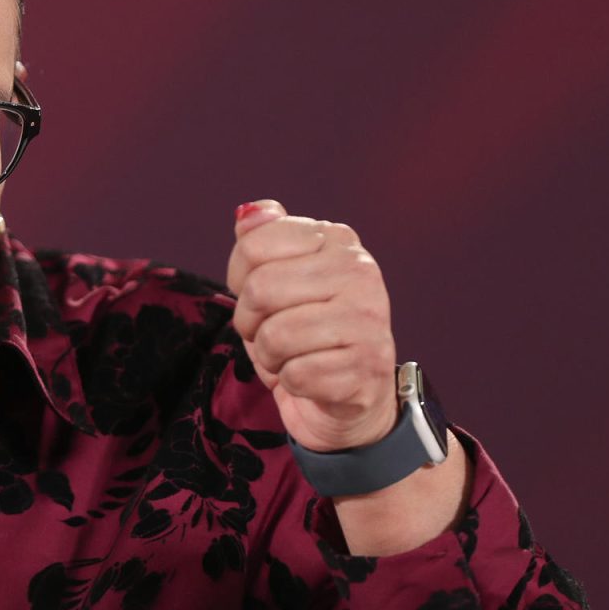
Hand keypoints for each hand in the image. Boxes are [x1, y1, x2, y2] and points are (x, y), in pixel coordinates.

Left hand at [227, 200, 398, 453]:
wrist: (349, 396)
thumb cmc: (306, 330)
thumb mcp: (279, 277)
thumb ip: (263, 239)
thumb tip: (249, 213)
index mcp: (336, 240)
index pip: (253, 246)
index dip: (239, 278)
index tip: (259, 295)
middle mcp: (360, 272)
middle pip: (259, 290)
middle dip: (249, 322)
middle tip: (269, 332)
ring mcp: (368, 320)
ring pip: (274, 336)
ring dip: (268, 356)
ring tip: (290, 356)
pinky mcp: (366, 368)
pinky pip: (295, 375)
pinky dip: (290, 382)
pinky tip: (311, 378)